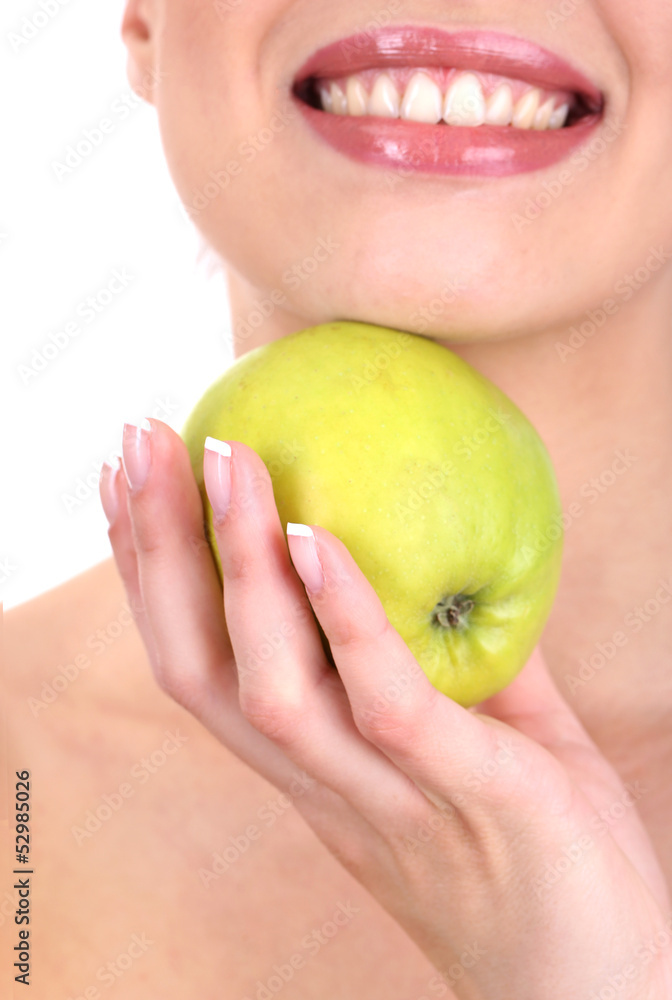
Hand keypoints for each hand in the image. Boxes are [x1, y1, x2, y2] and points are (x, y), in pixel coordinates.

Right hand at [100, 417, 671, 999]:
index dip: (150, 574)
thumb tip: (447, 556)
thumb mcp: (485, 737)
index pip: (200, 664)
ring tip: (223, 461)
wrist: (599, 991)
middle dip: (154, 551)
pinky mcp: (466, 795)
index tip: (128, 482)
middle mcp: (323, 784)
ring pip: (268, 685)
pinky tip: (317, 538)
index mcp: (315, 767)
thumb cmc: (545, 855)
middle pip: (198, 667)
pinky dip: (344, 616)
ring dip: (235, 564)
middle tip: (138, 440)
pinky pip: (383, 702)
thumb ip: (450, 657)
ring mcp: (385, 796)